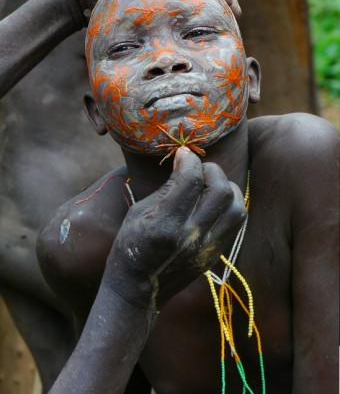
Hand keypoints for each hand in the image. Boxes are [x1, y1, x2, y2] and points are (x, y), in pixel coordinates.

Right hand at [104, 147, 245, 310]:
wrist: (137, 290)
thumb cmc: (130, 245)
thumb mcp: (139, 212)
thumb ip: (166, 188)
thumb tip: (185, 164)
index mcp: (165, 225)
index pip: (191, 180)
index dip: (189, 160)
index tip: (183, 155)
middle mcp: (191, 237)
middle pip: (220, 190)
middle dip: (211, 170)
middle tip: (197, 169)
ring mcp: (207, 249)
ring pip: (237, 208)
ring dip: (227, 188)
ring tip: (210, 184)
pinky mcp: (216, 255)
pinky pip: (236, 223)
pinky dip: (229, 205)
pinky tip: (214, 201)